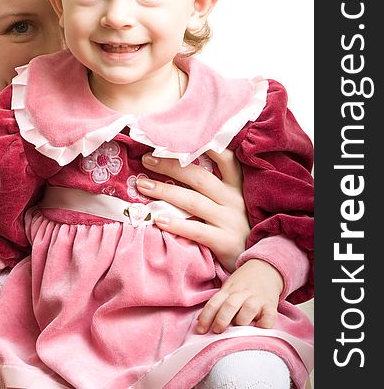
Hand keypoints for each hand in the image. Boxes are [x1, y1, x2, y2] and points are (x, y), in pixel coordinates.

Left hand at [138, 149, 249, 270]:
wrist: (260, 264)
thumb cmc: (240, 230)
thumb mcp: (234, 204)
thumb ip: (217, 188)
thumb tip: (182, 168)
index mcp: (237, 187)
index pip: (225, 158)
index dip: (205, 145)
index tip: (178, 137)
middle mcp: (234, 200)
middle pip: (198, 177)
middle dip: (170, 166)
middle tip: (147, 160)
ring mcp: (230, 221)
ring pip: (193, 201)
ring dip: (165, 191)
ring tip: (142, 185)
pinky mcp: (226, 242)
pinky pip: (197, 230)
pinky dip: (176, 223)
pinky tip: (158, 219)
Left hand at [196, 259, 283, 333]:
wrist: (266, 269)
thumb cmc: (243, 282)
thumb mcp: (228, 288)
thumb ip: (217, 303)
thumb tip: (199, 321)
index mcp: (229, 290)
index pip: (214, 302)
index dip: (206, 317)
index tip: (200, 330)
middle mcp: (242, 293)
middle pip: (230, 305)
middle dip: (222, 319)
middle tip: (217, 331)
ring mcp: (257, 299)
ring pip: (249, 309)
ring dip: (242, 320)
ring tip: (239, 330)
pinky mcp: (271, 305)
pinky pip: (270, 316)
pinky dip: (265, 323)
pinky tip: (259, 328)